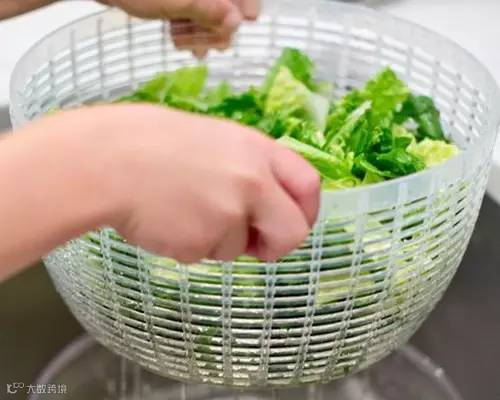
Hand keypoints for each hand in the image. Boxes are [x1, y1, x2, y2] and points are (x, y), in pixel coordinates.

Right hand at [62, 104, 318, 262]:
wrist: (106, 161)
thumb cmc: (152, 142)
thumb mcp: (213, 139)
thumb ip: (247, 167)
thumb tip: (264, 198)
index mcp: (256, 151)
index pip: (309, 184)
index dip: (307, 209)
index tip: (294, 220)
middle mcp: (252, 183)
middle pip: (293, 232)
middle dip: (277, 244)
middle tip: (257, 245)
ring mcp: (228, 215)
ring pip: (238, 247)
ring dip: (217, 239)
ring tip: (181, 210)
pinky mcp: (201, 243)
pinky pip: (205, 253)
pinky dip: (190, 245)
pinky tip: (167, 220)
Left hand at [100, 0, 260, 55]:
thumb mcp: (173, 2)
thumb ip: (207, 10)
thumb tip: (238, 22)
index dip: (246, 5)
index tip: (242, 25)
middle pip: (228, 4)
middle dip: (217, 27)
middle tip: (203, 45)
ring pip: (211, 12)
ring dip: (201, 32)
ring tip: (183, 44)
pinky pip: (194, 13)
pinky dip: (190, 28)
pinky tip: (178, 40)